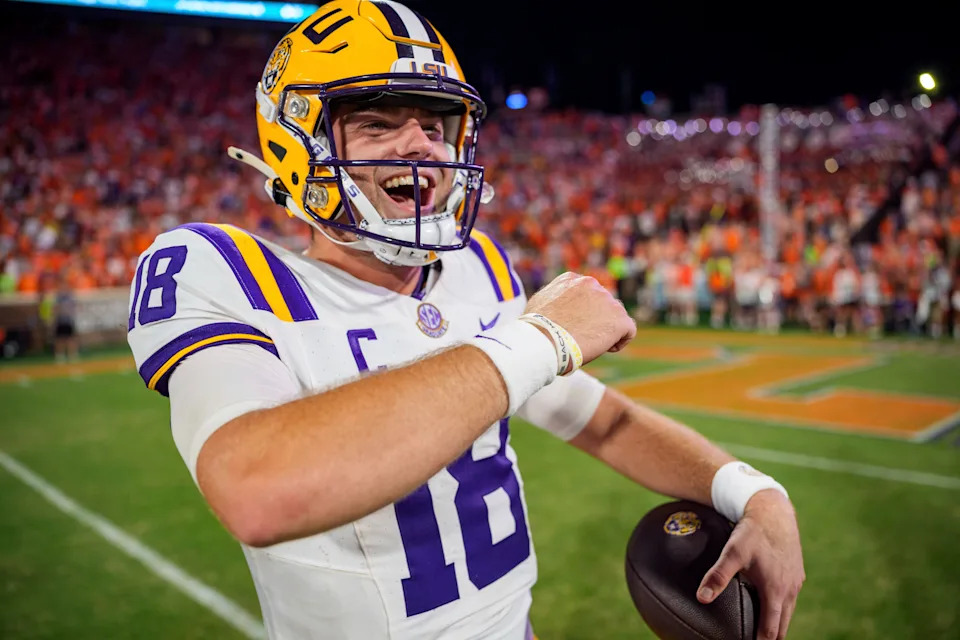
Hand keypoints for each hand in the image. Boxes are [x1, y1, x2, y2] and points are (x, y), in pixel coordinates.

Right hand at [524, 272, 635, 364]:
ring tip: (593, 345)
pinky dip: (620, 340)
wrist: (544, 340)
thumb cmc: (536, 328)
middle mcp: (592, 284)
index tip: (575, 325)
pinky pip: (628, 330)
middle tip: (583, 337)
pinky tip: (607, 349)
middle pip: (603, 304)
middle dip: (597, 320)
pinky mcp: (619, 319)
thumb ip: (554, 298)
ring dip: (608, 330)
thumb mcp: (540, 303)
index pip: (588, 294)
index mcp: (572, 279)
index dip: (584, 311)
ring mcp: (608, 301)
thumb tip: (555, 305)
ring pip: (616, 317)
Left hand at [696, 490, 804, 639]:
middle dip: (770, 638)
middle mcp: (790, 590)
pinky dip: (781, 609)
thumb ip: (718, 576)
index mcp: (776, 591)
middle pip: (782, 626)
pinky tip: (770, 608)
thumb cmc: (752, 531)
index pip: (770, 630)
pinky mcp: (797, 574)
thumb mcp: (732, 552)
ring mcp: (796, 582)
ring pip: (787, 613)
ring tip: (762, 633)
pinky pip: (790, 599)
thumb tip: (701, 598)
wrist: (774, 510)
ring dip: (776, 624)